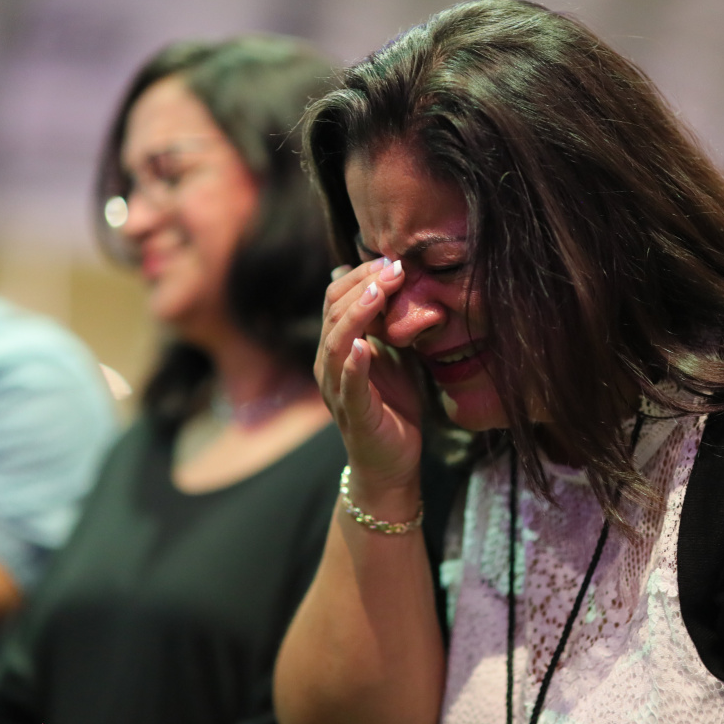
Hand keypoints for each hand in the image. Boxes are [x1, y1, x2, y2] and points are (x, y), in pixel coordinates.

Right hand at [317, 258, 421, 501]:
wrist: (392, 464)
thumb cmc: (392, 408)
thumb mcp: (392, 356)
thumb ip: (384, 324)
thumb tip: (384, 282)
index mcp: (336, 347)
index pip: (335, 298)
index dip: (361, 276)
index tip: (393, 259)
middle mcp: (328, 365)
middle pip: (333, 313)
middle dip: (364, 286)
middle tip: (395, 267)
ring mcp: (337, 390)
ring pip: (335, 343)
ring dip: (357, 315)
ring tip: (378, 292)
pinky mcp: (354, 415)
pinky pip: (348, 385)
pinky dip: (353, 364)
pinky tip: (362, 345)